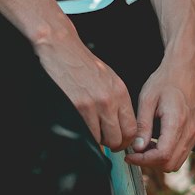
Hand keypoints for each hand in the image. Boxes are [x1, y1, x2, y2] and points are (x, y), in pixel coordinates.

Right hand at [34, 33, 137, 150]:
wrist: (62, 49)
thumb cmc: (83, 64)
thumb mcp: (109, 79)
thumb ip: (117, 102)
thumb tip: (121, 124)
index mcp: (120, 92)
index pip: (132, 128)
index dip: (125, 140)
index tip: (119, 141)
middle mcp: (109, 100)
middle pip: (118, 139)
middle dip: (111, 144)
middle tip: (104, 141)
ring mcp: (93, 105)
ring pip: (101, 140)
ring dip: (96, 140)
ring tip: (91, 130)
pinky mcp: (77, 107)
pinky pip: (85, 133)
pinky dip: (83, 134)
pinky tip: (80, 124)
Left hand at [126, 55, 194, 171]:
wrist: (187, 69)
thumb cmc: (166, 80)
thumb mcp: (148, 99)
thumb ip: (143, 126)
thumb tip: (137, 148)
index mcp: (177, 122)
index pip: (162, 156)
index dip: (143, 160)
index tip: (129, 156)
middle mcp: (190, 131)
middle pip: (170, 164)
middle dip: (150, 162)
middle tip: (135, 152)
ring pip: (177, 162)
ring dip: (159, 160)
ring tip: (145, 146)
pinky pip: (182, 153)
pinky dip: (167, 154)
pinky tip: (156, 141)